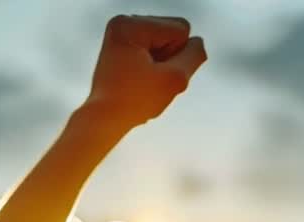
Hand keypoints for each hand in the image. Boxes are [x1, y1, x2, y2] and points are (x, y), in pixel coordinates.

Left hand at [83, 15, 206, 132]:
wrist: (105, 118)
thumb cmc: (136, 101)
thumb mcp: (176, 78)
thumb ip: (194, 55)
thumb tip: (197, 42)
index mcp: (130, 25)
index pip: (181, 30)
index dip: (178, 57)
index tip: (154, 73)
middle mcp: (123, 22)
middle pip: (173, 33)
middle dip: (169, 58)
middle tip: (148, 79)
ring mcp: (122, 33)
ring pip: (166, 42)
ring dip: (162, 64)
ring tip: (142, 79)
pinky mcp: (123, 44)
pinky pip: (155, 49)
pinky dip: (153, 65)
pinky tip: (139, 78)